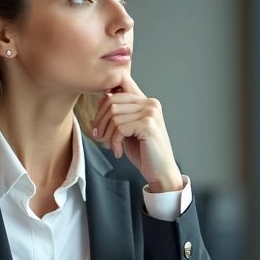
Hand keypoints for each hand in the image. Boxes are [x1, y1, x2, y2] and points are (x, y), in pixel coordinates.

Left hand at [91, 73, 183, 192]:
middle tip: (100, 137)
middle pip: (112, 102)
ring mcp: (151, 113)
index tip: (100, 122)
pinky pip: (119, 128)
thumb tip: (102, 98)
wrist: (160, 172)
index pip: (118, 88)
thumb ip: (118, 112)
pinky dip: (114, 142)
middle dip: (100, 121)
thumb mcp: (127, 128)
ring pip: (114, 116)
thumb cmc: (144, 152)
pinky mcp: (148, 125)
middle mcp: (151, 103)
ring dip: (107, 135)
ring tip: (112, 146)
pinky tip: (118, 151)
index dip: (103, 103)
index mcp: (146, 101)